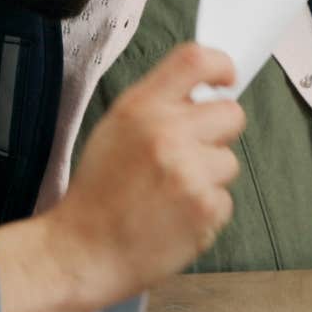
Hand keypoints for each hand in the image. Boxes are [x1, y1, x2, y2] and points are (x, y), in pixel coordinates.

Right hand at [42, 43, 245, 305]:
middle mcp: (168, 133)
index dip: (221, 65)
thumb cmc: (98, 192)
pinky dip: (204, 211)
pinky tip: (173, 218)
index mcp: (140, 107)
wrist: (80, 251)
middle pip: (231, 113)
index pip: (195, 60)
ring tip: (170, 193)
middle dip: (219, 132)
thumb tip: (204, 96)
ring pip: (229, 162)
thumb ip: (157, 107)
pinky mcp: (205, 209)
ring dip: (208, 177)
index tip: (226, 79)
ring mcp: (190, 173)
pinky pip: (224, 200)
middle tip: (192, 152)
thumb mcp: (114, 129)